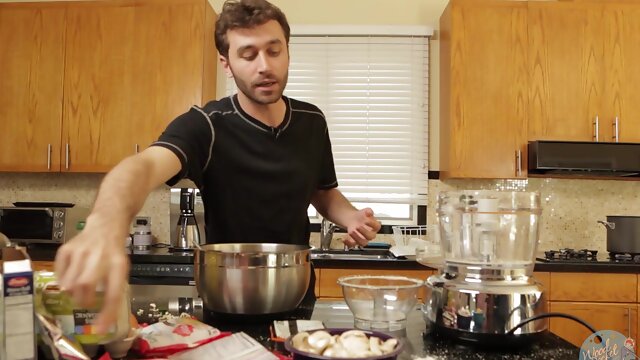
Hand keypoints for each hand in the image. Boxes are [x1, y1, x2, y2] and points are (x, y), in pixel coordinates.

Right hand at [54, 215, 129, 333]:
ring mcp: (80, 251)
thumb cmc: (113, 252)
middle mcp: (99, 256)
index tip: (100, 329)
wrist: (106, 225)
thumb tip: (104, 320)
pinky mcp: (66, 248)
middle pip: (85, 285)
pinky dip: (62, 281)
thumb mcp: (121, 269)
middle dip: (83, 300)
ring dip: (73, 293)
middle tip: (85, 303)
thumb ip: (113, 288)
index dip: (106, 313)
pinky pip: (59, 273)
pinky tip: (71, 277)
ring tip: (79, 291)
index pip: (113, 292)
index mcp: (118, 264)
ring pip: (69, 283)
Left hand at [343, 208, 381, 247]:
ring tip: (351, 231)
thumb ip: (368, 211)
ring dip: (357, 238)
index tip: (366, 220)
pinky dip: (348, 242)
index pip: (377, 226)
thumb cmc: (362, 217)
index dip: (372, 223)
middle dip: (364, 232)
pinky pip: (353, 245)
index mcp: (375, 227)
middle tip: (358, 226)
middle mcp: (370, 234)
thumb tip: (369, 212)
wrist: (354, 219)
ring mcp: (363, 239)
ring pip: (363, 242)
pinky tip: (344, 238)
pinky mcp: (356, 242)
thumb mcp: (365, 211)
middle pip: (370, 236)